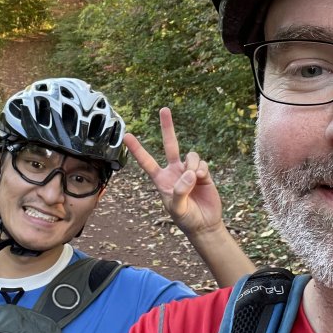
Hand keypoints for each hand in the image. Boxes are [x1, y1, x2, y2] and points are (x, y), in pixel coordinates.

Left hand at [123, 107, 222, 238]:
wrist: (205, 224)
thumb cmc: (186, 218)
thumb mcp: (177, 208)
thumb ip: (180, 191)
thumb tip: (189, 173)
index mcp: (161, 179)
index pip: (147, 161)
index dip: (137, 149)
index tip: (127, 135)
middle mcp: (174, 171)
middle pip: (170, 144)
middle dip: (167, 127)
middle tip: (164, 109)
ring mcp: (189, 170)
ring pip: (190, 154)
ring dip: (192, 164)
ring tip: (194, 178)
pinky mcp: (202, 173)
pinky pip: (201, 162)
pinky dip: (201, 169)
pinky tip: (202, 179)